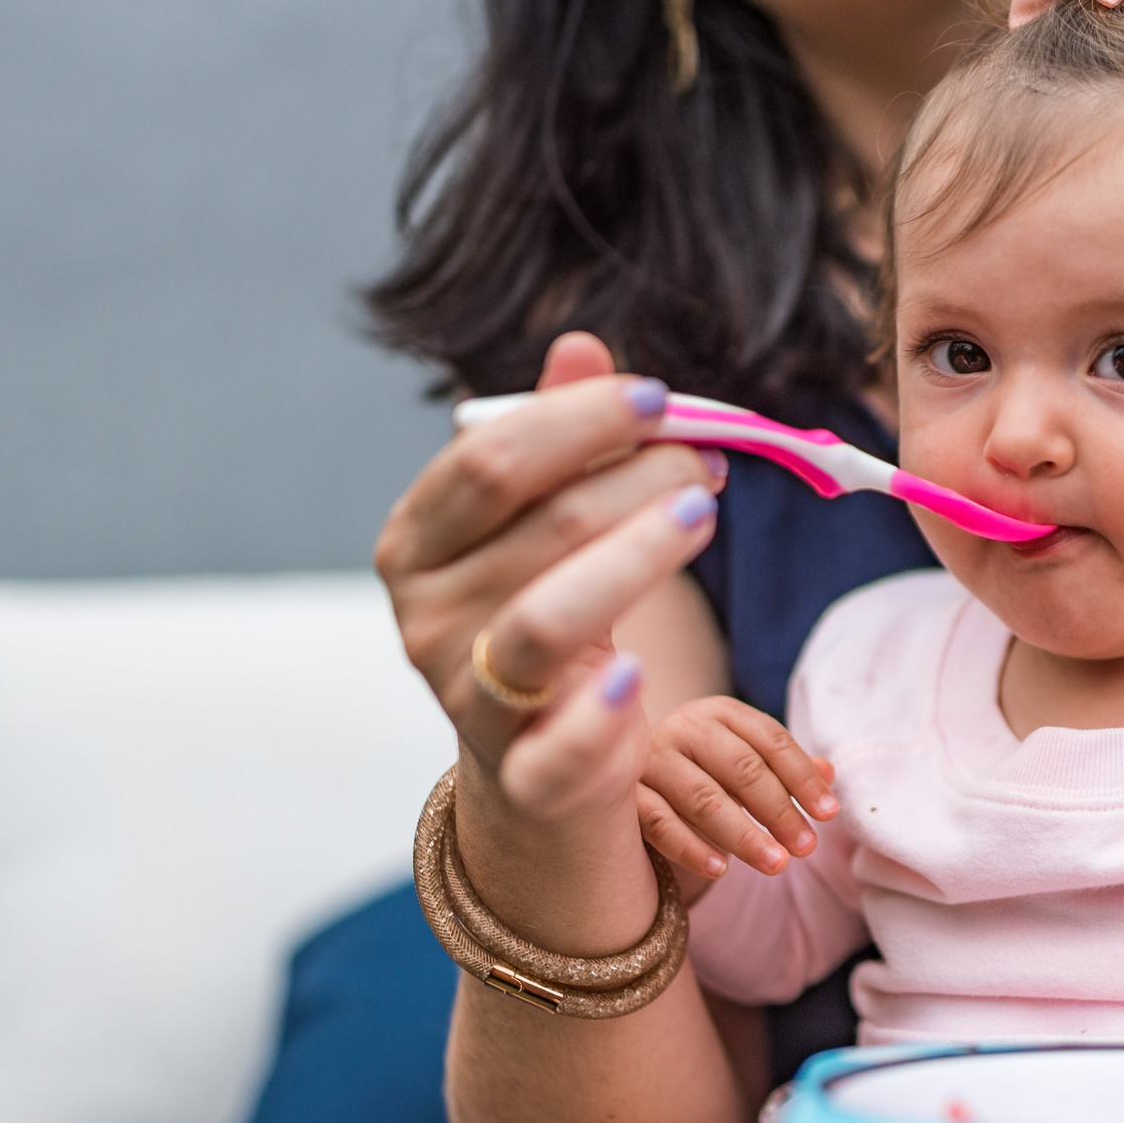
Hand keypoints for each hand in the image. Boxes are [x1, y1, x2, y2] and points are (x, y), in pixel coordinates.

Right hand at [374, 332, 724, 943]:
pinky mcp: (523, 774)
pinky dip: (600, 711)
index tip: (661, 398)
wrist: (542, 775)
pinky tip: (639, 670)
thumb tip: (583, 347)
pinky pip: (559, 744)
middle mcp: (426, 617)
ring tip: (701, 510)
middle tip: (708, 459)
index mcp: (416, 543)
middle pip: (533, 526)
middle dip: (632, 478)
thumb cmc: (549, 622)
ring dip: (636, 556)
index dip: (579, 421)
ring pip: (545, 619)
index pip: (487, 460)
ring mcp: (468, 699)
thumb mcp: (543, 532)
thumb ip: (557, 443)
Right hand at [638, 697, 839, 886]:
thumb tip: (829, 773)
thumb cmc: (701, 772)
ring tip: (776, 864)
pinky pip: (661, 823)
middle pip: (742, 767)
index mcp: (720, 713)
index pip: (771, 740)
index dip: (804, 778)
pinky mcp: (625, 794)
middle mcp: (685, 727)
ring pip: (704, 798)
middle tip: (806, 848)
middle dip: (779, 810)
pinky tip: (721, 870)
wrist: (623, 780)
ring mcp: (650, 758)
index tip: (829, 814)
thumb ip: (782, 767)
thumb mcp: (742, 764)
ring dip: (744, 835)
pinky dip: (692, 848)